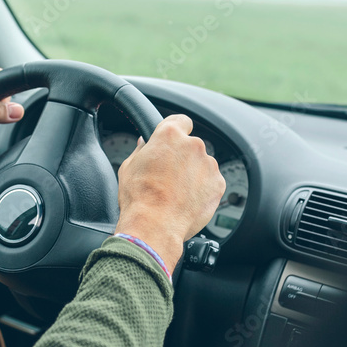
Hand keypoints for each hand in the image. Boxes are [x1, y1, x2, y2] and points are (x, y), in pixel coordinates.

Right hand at [114, 115, 225, 270]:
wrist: (155, 225)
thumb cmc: (140, 198)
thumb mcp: (128, 168)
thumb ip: (140, 151)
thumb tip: (143, 144)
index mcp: (170, 135)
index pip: (181, 120)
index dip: (177, 130)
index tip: (174, 140)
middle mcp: (193, 145)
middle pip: (192, 145)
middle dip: (183, 157)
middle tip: (169, 175)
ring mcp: (208, 164)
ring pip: (202, 164)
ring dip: (194, 174)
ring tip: (177, 193)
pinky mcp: (218, 184)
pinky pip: (211, 182)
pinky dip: (203, 189)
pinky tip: (187, 201)